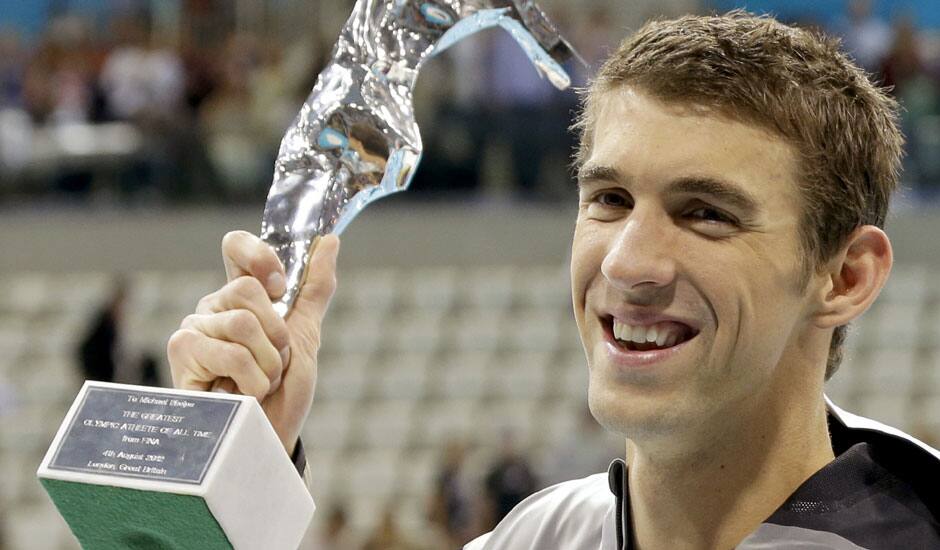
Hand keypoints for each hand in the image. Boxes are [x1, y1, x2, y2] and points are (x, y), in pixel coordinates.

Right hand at [167, 230, 338, 453]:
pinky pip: (231, 352)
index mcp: (240, 296)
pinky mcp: (181, 353)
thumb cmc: (283, 392)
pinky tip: (240, 396)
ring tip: (257, 383)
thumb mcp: (306, 336)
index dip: (261, 257)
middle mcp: (213, 307)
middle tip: (271, 363)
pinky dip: (251, 380)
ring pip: (244, 323)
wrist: (270, 439)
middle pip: (250, 289)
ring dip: (267, 363)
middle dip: (277, 335)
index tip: (279, 288)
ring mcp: (194, 329)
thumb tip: (330, 240)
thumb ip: (314, 288)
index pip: (236, 246)